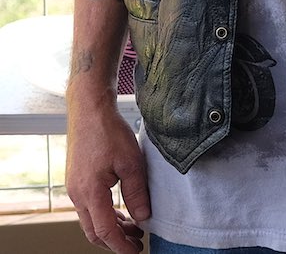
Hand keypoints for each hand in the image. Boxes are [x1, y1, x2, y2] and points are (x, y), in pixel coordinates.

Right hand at [67, 94, 148, 253]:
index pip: (105, 231)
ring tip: (135, 228)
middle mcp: (77, 195)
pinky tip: (122, 212)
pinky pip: (90, 207)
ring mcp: (75, 189)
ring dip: (112, 228)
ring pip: (91, 220)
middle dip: (116, 241)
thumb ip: (137, 192)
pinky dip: (105, 215)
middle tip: (138, 242)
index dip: (121, 245)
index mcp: (90, 193)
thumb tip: (144, 217)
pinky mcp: (77, 181)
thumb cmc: (109, 132)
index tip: (136, 251)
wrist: (89, 111)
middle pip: (94, 231)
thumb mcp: (131, 162)